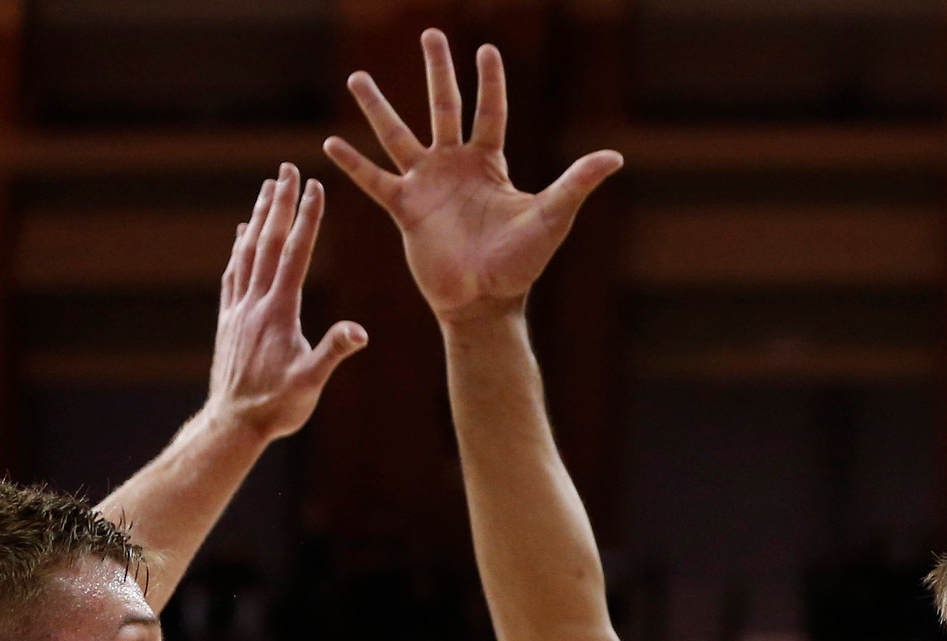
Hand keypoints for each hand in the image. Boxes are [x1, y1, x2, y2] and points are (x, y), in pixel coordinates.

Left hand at [206, 165, 366, 440]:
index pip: (295, 255)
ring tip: (267, 189)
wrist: (233, 422)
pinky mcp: (229, 319)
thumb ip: (333, 353)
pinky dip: (238, 247)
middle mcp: (255, 302)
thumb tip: (359, 332)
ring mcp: (238, 309)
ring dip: (258, 217)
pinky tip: (241, 234)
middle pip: (267, 242)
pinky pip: (233, 273)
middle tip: (285, 169)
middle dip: (279, 203)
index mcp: (279, 311)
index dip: (307, 220)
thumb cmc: (278, 406)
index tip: (314, 187)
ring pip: (247, 251)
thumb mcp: (312, 383)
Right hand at [325, 29, 621, 323]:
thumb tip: (616, 156)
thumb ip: (578, 183)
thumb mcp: (553, 216)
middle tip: (430, 32)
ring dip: (378, 107)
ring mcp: (427, 185)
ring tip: (358, 77)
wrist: (486, 301)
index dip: (490, 81)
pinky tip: (330, 142)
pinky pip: (374, 180)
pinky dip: (353, 164)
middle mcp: (455, 167)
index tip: (486, 48)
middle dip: (438, 70)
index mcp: (490, 164)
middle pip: (444, 107)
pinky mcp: (405, 209)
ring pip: (398, 135)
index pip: (490, 111)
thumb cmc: (522, 263)